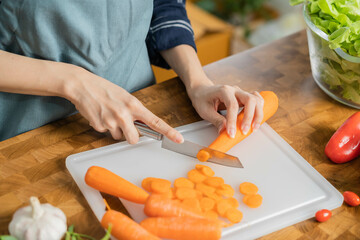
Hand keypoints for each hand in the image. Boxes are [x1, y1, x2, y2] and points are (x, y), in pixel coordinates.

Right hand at [64, 67, 183, 143]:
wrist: (82, 85)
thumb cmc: (105, 89)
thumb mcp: (125, 96)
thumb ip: (134, 111)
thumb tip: (141, 126)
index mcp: (134, 105)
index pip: (155, 122)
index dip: (169, 132)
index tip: (179, 139)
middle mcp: (124, 115)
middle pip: (134, 139)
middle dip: (130, 136)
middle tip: (124, 124)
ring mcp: (111, 121)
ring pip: (118, 136)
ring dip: (115, 129)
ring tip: (108, 113)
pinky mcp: (99, 126)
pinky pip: (105, 132)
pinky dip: (103, 126)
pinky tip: (99, 114)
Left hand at [187, 80, 263, 137]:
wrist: (202, 90)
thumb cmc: (202, 98)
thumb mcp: (205, 111)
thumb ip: (216, 120)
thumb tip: (224, 131)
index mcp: (224, 90)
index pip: (232, 105)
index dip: (233, 121)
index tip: (231, 133)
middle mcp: (234, 90)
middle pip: (250, 100)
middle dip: (249, 117)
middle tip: (245, 131)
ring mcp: (240, 92)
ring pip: (256, 99)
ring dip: (258, 114)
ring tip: (254, 127)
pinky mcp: (243, 97)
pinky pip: (256, 100)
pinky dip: (259, 108)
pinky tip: (257, 118)